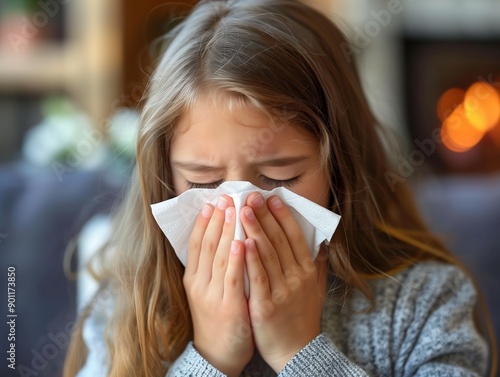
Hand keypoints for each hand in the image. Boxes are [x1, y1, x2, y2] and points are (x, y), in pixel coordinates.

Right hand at [183, 195, 253, 376]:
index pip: (197, 244)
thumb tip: (224, 238)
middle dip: (217, 219)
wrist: (217, 355)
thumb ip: (214, 267)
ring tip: (233, 209)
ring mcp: (212, 295)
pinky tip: (240, 242)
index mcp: (194, 279)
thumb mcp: (208, 291)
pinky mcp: (228, 307)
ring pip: (219, 256)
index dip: (204, 222)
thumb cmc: (217, 318)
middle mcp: (199, 284)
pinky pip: (232, 278)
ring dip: (226, 231)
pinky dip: (235, 259)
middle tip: (225, 197)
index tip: (212, 201)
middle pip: (208, 245)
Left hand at [240, 193, 326, 371]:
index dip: (283, 216)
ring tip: (243, 210)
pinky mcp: (266, 305)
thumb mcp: (316, 289)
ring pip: (267, 254)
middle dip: (265, 216)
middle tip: (252, 195)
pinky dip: (251, 259)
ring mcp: (282, 291)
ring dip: (255, 230)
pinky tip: (242, 242)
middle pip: (279, 240)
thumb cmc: (303, 317)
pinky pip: (258, 278)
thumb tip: (322, 242)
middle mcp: (296, 277)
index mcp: (306, 271)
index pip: (295, 237)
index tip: (272, 197)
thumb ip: (317, 264)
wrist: (297, 352)